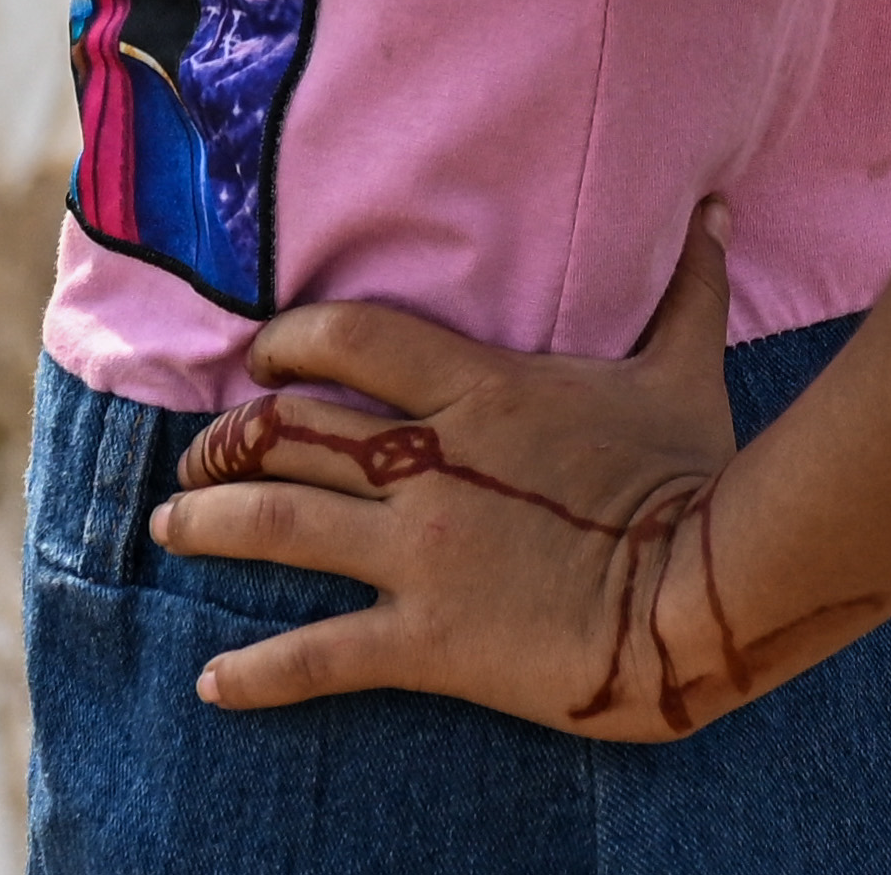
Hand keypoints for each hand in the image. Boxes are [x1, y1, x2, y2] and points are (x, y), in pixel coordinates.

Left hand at [148, 213, 876, 735]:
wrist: (701, 595)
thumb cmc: (694, 477)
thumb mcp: (683, 372)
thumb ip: (691, 288)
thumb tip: (720, 208)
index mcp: (478, 390)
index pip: (349, 339)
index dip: (290, 340)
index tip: (262, 354)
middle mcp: (427, 465)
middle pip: (290, 433)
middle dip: (228, 439)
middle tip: (198, 452)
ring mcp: (418, 553)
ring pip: (276, 524)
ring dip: (210, 522)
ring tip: (170, 526)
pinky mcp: (425, 640)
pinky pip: (317, 655)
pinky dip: (256, 671)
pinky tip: (211, 682)